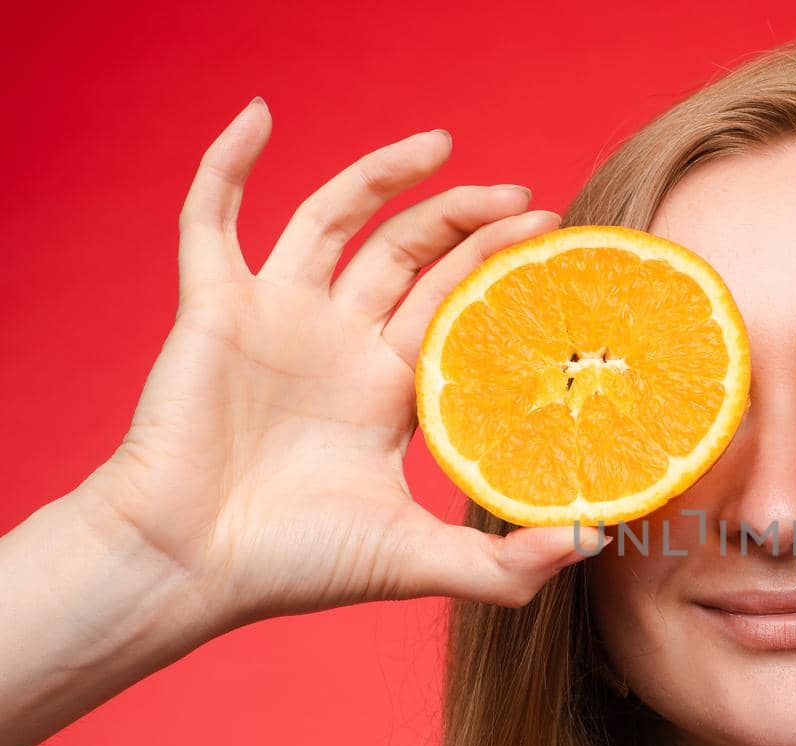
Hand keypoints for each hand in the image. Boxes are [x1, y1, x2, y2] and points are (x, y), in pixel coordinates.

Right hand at [81, 98, 599, 630]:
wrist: (189, 566)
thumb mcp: (417, 560)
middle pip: (409, 256)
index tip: (552, 242)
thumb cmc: (295, 566)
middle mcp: (337, 345)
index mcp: (385, 392)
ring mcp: (276, 320)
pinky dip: (227, 164)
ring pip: (333, 221)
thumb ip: (504, 564)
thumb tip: (593, 543)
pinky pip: (211, 219)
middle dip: (466, 221)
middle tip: (525, 198)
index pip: (453, 308)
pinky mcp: (214, 309)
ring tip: (443, 143)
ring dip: (383, 176)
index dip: (496, 271)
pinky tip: (259, 116)